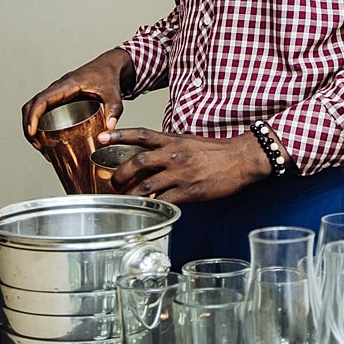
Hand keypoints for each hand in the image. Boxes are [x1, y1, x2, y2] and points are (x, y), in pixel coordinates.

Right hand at [21, 49, 133, 149]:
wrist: (109, 66)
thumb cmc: (108, 76)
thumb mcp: (113, 94)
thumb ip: (113, 110)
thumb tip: (110, 129)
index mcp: (67, 85)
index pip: (42, 99)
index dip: (33, 116)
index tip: (31, 132)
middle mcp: (58, 88)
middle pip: (32, 105)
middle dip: (29, 126)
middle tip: (38, 145)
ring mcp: (57, 93)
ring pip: (35, 108)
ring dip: (32, 126)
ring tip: (41, 146)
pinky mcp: (60, 98)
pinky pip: (43, 110)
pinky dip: (40, 124)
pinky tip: (48, 139)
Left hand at [104, 128, 273, 204]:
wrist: (241, 159)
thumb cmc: (217, 151)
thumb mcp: (189, 141)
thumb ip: (169, 146)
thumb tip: (152, 153)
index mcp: (173, 140)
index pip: (141, 134)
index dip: (119, 135)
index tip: (101, 138)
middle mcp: (174, 155)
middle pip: (138, 162)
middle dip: (120, 174)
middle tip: (113, 182)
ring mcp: (181, 174)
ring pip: (147, 185)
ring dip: (131, 194)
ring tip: (125, 199)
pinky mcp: (190, 191)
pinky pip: (165, 200)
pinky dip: (154, 205)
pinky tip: (148, 209)